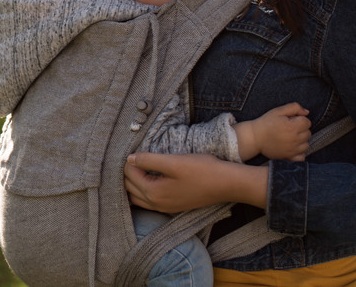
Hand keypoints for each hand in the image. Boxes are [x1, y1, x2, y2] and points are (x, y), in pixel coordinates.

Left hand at [124, 153, 267, 212]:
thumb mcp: (173, 161)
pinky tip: (148, 178)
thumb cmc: (202, 170)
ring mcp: (165, 208)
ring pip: (137, 197)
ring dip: (133, 183)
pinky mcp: (173, 206)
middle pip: (129, 188)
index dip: (129, 160)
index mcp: (153, 193)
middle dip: (127, 173)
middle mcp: (156, 204)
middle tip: (132, 156)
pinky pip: (148, 201)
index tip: (132, 148)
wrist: (227, 184)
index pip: (129, 175)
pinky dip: (142, 190)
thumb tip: (129, 158)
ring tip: (137, 166)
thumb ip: (149, 160)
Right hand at [251, 102, 310, 160]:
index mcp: (292, 127)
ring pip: (306, 144)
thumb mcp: (277, 111)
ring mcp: (292, 150)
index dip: (299, 119)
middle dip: (301, 129)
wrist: (254, 137)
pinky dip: (300, 153)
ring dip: (301, 140)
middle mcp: (294, 139)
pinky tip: (293, 147)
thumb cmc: (265, 123)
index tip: (291, 120)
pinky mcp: (289, 157)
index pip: (307, 122)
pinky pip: (302, 157)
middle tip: (289, 128)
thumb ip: (294, 107)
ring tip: (290, 137)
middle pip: (308, 133)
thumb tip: (306, 112)